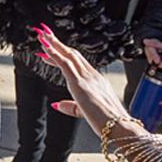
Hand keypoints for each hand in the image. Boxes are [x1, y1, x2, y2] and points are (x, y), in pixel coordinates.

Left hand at [37, 25, 141, 140]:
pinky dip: (53, 53)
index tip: (50, 49)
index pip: (77, 63)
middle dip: (57, 43)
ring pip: (68, 55)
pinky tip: (45, 47)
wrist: (120, 128)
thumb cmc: (109, 124)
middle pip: (73, 54)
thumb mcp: (87, 113)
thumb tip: (57, 104)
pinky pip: (64, 63)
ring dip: (53, 44)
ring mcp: (87, 78)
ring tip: (42, 35)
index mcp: (97, 82)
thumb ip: (72, 107)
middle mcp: (93, 76)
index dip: (63, 54)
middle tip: (45, 34)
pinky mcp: (80, 83)